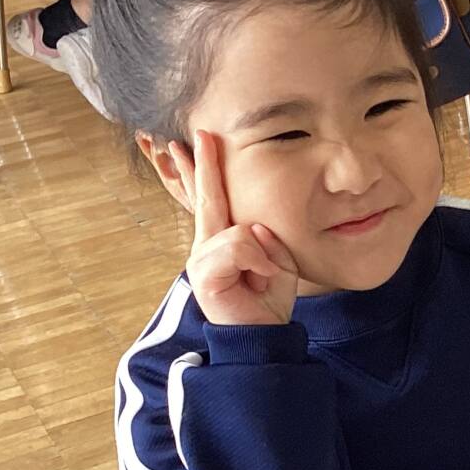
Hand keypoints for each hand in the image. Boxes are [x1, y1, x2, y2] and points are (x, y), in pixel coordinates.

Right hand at [173, 131, 299, 326]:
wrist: (261, 335)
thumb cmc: (267, 298)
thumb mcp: (276, 260)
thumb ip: (263, 238)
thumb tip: (250, 228)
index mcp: (224, 239)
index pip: (211, 197)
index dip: (201, 169)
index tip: (193, 141)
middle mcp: (207, 243)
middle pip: (205, 197)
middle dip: (201, 165)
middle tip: (199, 134)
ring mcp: (201, 257)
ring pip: (239, 232)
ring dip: (263, 255)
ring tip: (265, 277)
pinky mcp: (203, 273)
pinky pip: (239, 247)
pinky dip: (259, 262)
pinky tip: (261, 278)